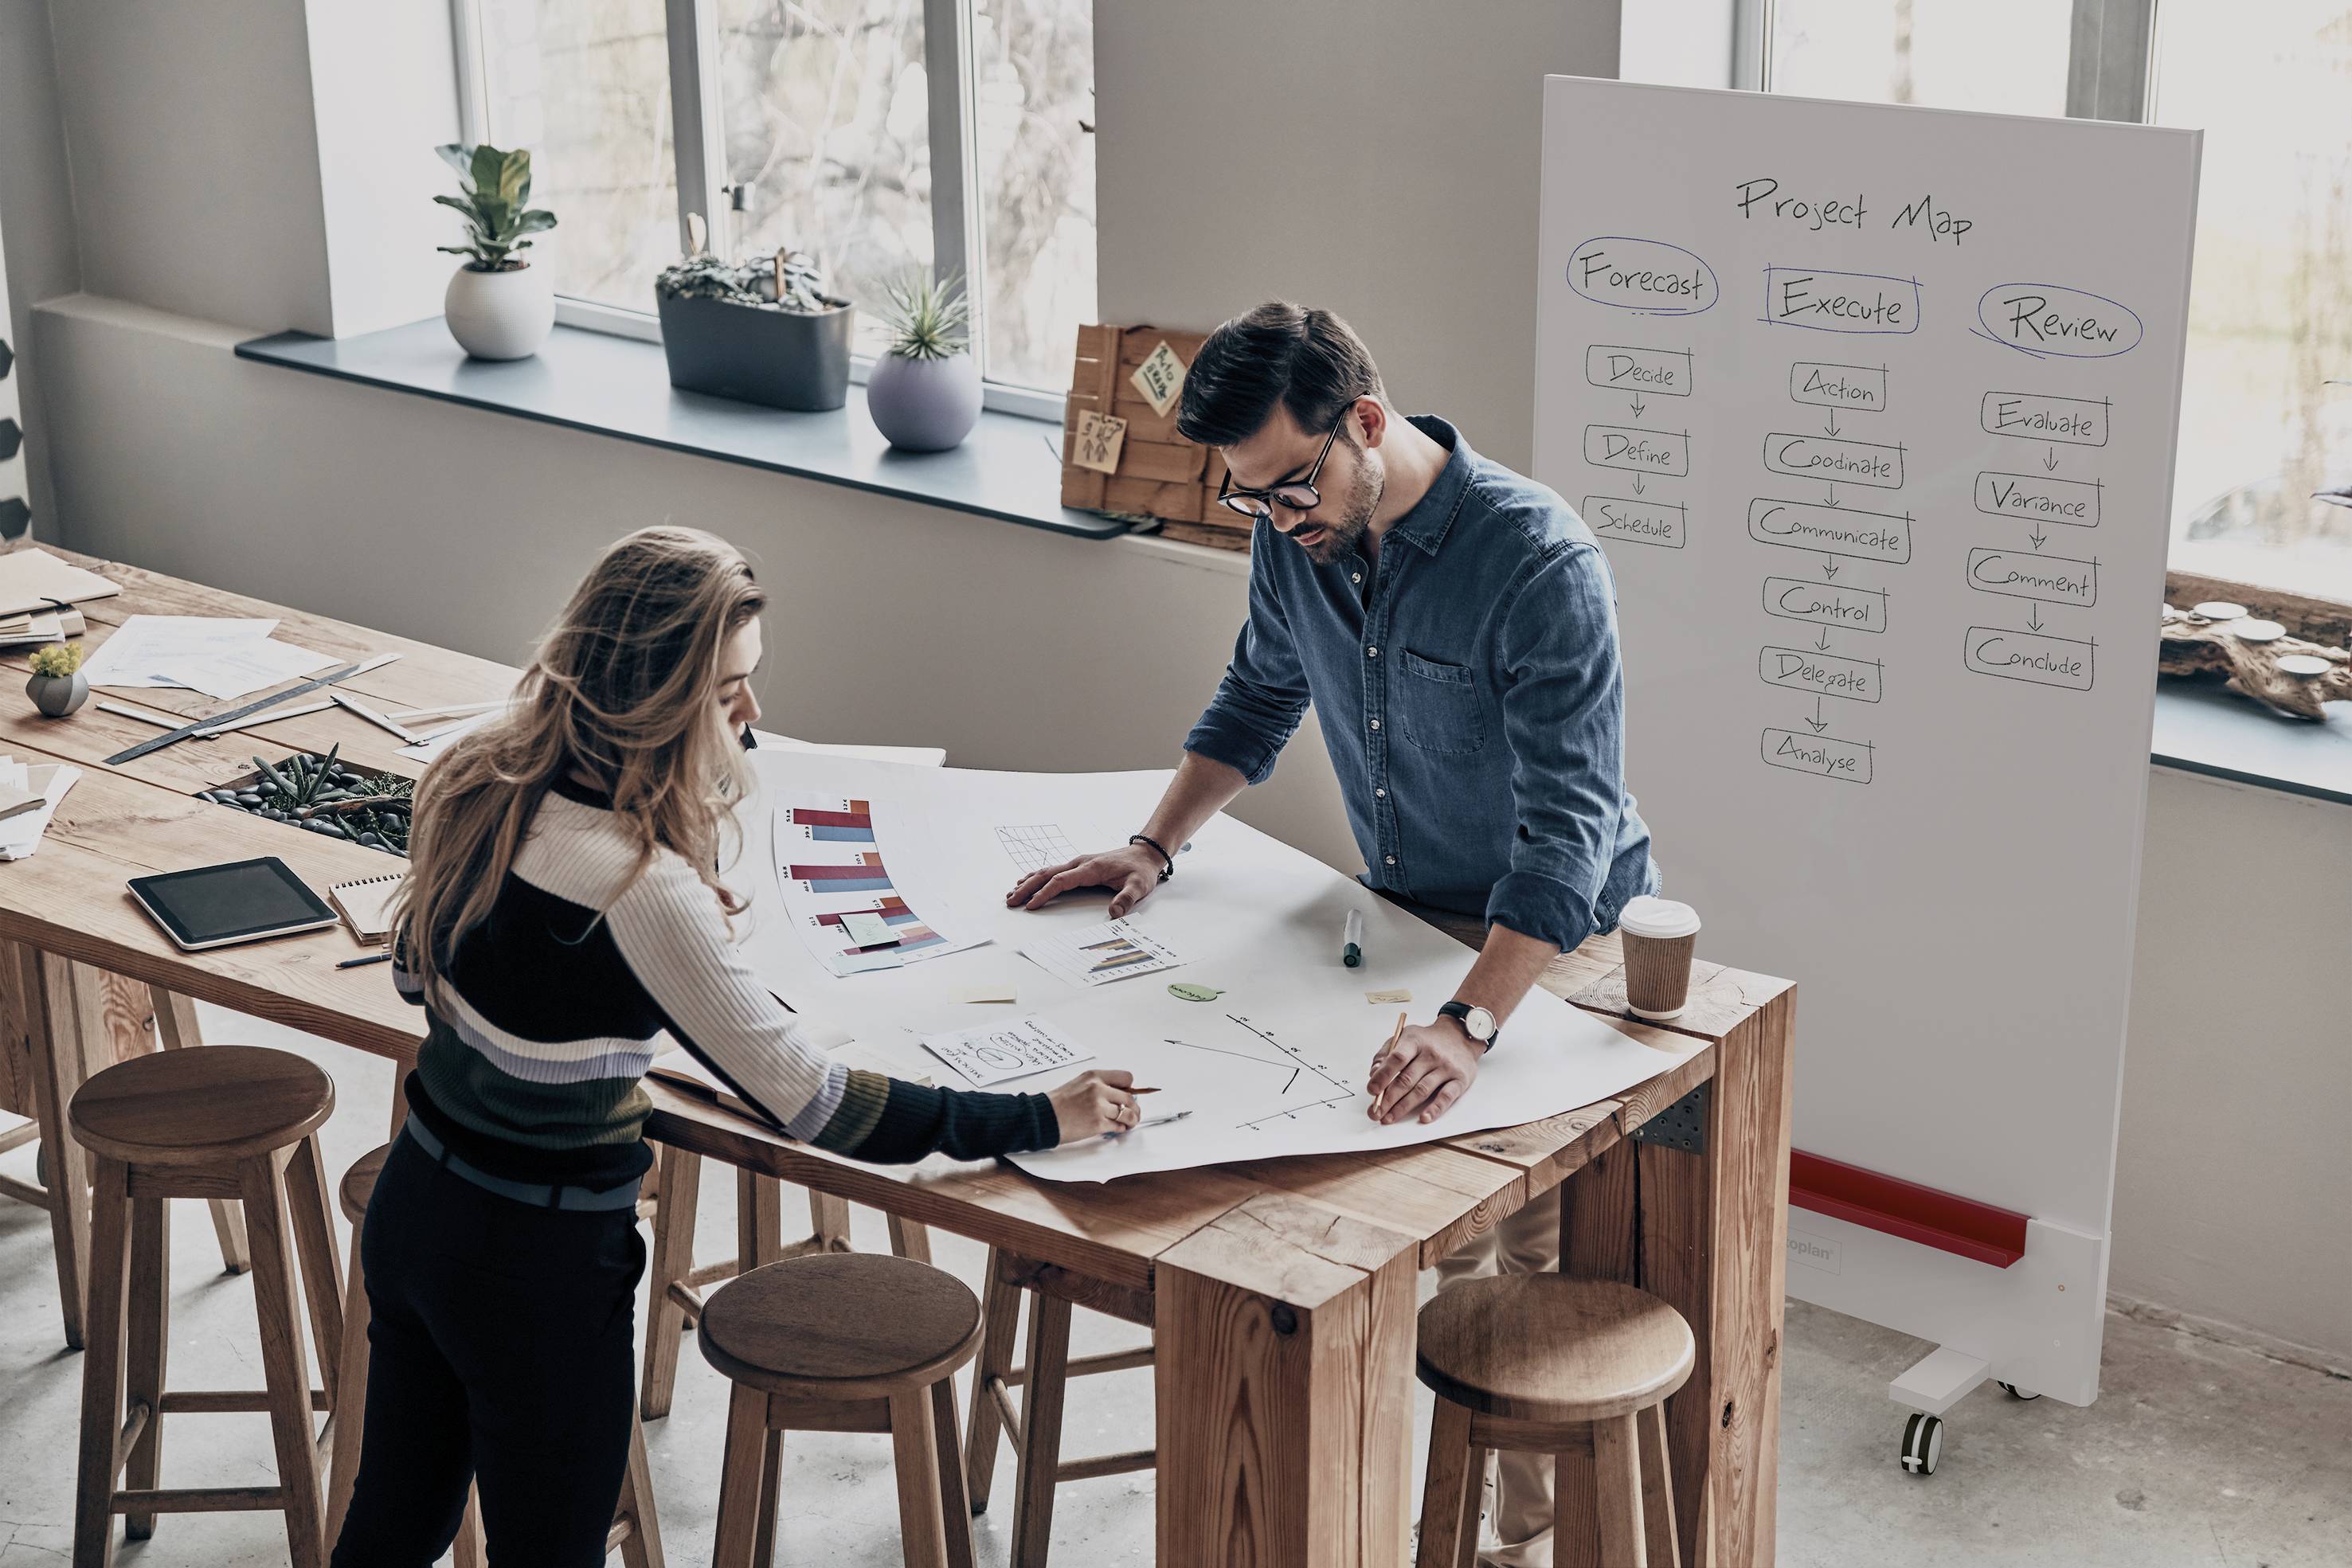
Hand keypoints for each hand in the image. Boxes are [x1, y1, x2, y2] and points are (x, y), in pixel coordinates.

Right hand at [1005, 844, 1165, 916]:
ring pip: (1046, 871)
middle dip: (1027, 888)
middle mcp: (1080, 863)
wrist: (1144, 854)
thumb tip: (1114, 913)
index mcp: (1091, 868)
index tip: (1031, 905)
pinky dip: (1036, 877)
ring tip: (1011, 894)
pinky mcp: (1078, 867)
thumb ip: (1126, 899)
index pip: (1061, 881)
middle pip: (1047, 874)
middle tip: (1011, 901)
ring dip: (1028, 882)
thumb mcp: (1139, 886)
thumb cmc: (1140, 871)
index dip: (1045, 893)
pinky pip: (1052, 871)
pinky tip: (1025, 882)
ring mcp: (1078, 863)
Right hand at [1047, 1070, 1141, 1143]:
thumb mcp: (1080, 1083)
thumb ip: (1099, 1085)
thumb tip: (1120, 1095)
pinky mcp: (1097, 1124)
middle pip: (1130, 1099)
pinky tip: (1116, 1128)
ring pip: (1127, 1114)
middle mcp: (1099, 1089)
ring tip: (1129, 1123)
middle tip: (1134, 1113)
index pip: (1126, 1078)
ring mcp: (1099, 1107)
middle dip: (1135, 1108)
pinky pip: (1118, 1126)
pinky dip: (1120, 1129)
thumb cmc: (1059, 1102)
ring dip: (1131, 1120)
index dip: (1130, 1088)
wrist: (1044, 1117)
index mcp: (1095, 1076)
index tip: (1130, 1095)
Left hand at [1365, 1021, 1482, 1125]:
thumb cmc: (1427, 1041)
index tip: (1372, 1090)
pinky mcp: (1460, 1081)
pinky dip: (1435, 1109)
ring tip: (1388, 1118)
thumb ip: (1386, 1054)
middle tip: (1375, 1112)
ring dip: (1403, 1107)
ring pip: (1422, 1090)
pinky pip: (1446, 1097)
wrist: (1460, 1037)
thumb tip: (1374, 1074)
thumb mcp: (1405, 1037)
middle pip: (1407, 1079)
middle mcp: (1431, 1054)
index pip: (1397, 1059)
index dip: (1383, 1075)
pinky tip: (1423, 1118)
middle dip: (1388, 1098)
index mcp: (1415, 1041)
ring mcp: (1446, 1068)